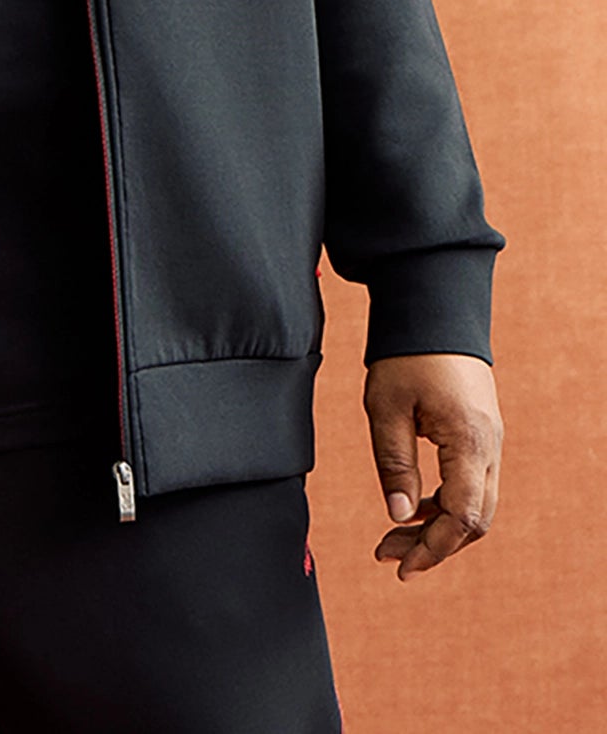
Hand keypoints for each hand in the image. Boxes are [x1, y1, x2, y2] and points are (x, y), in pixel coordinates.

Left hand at [364, 352, 501, 579]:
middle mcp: (490, 447)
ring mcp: (490, 441)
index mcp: (471, 442)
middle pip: (475, 520)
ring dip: (439, 526)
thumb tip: (399, 517)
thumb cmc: (407, 355)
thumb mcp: (385, 407)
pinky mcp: (480, 434)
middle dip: (434, 545)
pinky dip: (445, 503)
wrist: (434, 311)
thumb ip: (393, 463)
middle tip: (388, 556)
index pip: (464, 517)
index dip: (434, 548)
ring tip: (394, 538)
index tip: (400, 565)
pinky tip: (413, 507)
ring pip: (475, 504)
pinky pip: (471, 483)